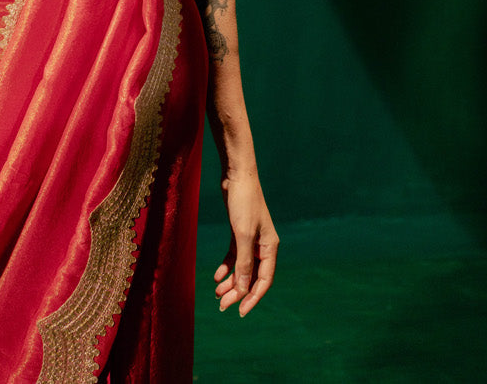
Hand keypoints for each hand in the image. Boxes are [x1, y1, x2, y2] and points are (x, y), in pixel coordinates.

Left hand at [213, 170, 278, 316]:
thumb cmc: (244, 202)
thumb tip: (242, 289)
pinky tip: (216, 275)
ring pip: (242, 267)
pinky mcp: (240, 231)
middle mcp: (263, 245)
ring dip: (231, 281)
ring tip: (217, 293)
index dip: (252, 298)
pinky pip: (235, 256)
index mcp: (270, 247)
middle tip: (222, 306)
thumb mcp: (243, 234)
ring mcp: (251, 239)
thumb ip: (243, 263)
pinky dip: (226, 267)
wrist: (237, 174)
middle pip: (252, 276)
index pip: (264, 280)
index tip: (240, 312)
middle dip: (238, 292)